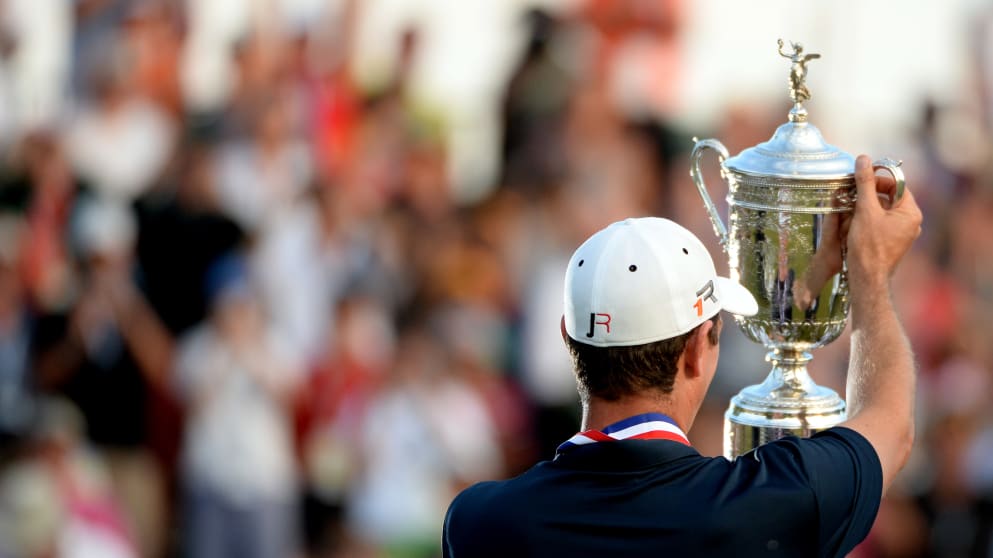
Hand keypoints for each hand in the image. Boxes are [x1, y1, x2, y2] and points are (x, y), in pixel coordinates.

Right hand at [846, 155, 922, 288]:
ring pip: (883, 209)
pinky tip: (853, 221)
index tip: (858, 178)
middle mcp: (911, 222)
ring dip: (866, 205)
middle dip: (869, 192)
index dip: (877, 178)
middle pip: (889, 196)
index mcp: (911, 212)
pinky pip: (881, 222)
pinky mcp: (892, 242)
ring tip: (849, 207)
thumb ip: (864, 183)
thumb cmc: (868, 246)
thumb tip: (863, 159)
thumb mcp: (865, 210)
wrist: (867, 278)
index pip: (896, 184)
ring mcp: (902, 233)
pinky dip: (868, 218)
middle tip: (850, 192)